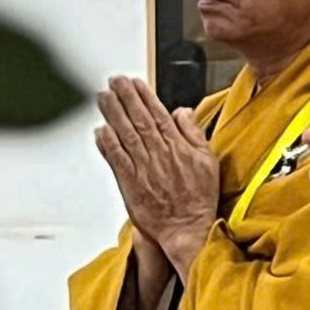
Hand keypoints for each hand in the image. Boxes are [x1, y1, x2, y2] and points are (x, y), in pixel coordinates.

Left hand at [96, 77, 217, 278]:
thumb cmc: (199, 199)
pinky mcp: (130, 183)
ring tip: (103, 97)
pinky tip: (100, 130)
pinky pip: (116, 158)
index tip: (134, 83)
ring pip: (125, 134)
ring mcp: (143, 168)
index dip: (144, 96)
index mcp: (178, 146)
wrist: (187, 228)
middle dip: (124, 98)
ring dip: (112, 114)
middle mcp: (158, 153)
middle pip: (138, 119)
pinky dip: (107, 143)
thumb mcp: (208, 161)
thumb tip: (182, 112)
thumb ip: (194, 134)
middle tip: (114, 81)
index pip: (157, 114)